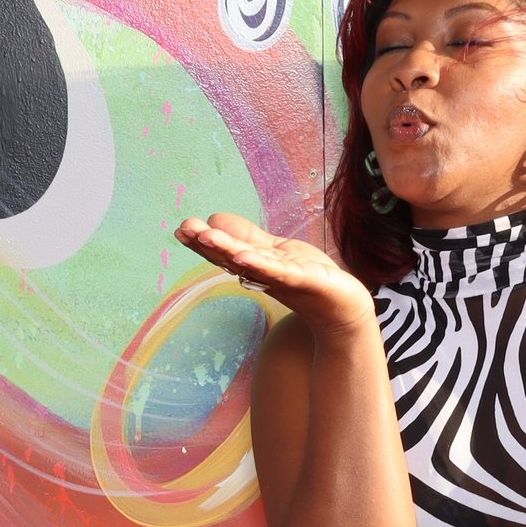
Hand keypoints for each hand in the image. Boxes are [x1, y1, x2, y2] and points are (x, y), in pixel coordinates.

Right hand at [173, 213, 376, 339]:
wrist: (343, 307)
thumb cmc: (309, 278)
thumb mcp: (276, 252)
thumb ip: (248, 238)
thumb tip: (214, 219)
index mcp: (255, 265)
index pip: (225, 251)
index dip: (203, 241)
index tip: (182, 229)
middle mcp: (264, 273)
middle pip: (232, 256)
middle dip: (209, 243)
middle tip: (186, 229)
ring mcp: (283, 278)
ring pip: (252, 263)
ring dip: (228, 251)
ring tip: (207, 237)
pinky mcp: (305, 280)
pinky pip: (281, 272)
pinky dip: (263, 265)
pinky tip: (246, 257)